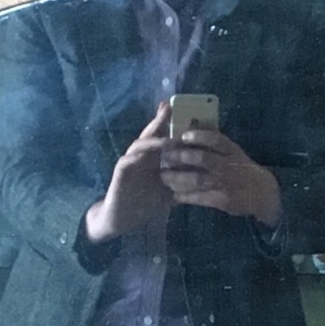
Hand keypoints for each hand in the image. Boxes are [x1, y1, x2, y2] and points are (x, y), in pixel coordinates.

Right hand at [82, 103, 172, 242]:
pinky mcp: (121, 171)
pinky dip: (135, 157)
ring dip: (153, 141)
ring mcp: (131, 161)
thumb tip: (203, 183)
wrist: (122, 218)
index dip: (172, 125)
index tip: (185, 113)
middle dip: (160, 120)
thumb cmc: (144, 204)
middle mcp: (143, 156)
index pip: (164, 138)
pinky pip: (127, 161)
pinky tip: (143, 155)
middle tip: (170, 107)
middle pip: (152, 134)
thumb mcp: (168, 194)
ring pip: (141, 144)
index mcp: (155, 159)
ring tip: (167, 140)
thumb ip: (182, 185)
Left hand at [160, 123, 281, 226]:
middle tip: (165, 156)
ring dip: (178, 178)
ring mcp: (225, 183)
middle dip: (181, 157)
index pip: (216, 139)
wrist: (262, 193)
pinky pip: (200, 197)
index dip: (199, 136)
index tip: (184, 135)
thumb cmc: (242, 168)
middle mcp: (228, 165)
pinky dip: (186, 196)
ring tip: (165, 176)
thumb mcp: (234, 152)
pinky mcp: (222, 200)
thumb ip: (216, 141)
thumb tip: (195, 123)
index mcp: (232, 150)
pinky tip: (175, 194)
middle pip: (203, 159)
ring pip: (198, 179)